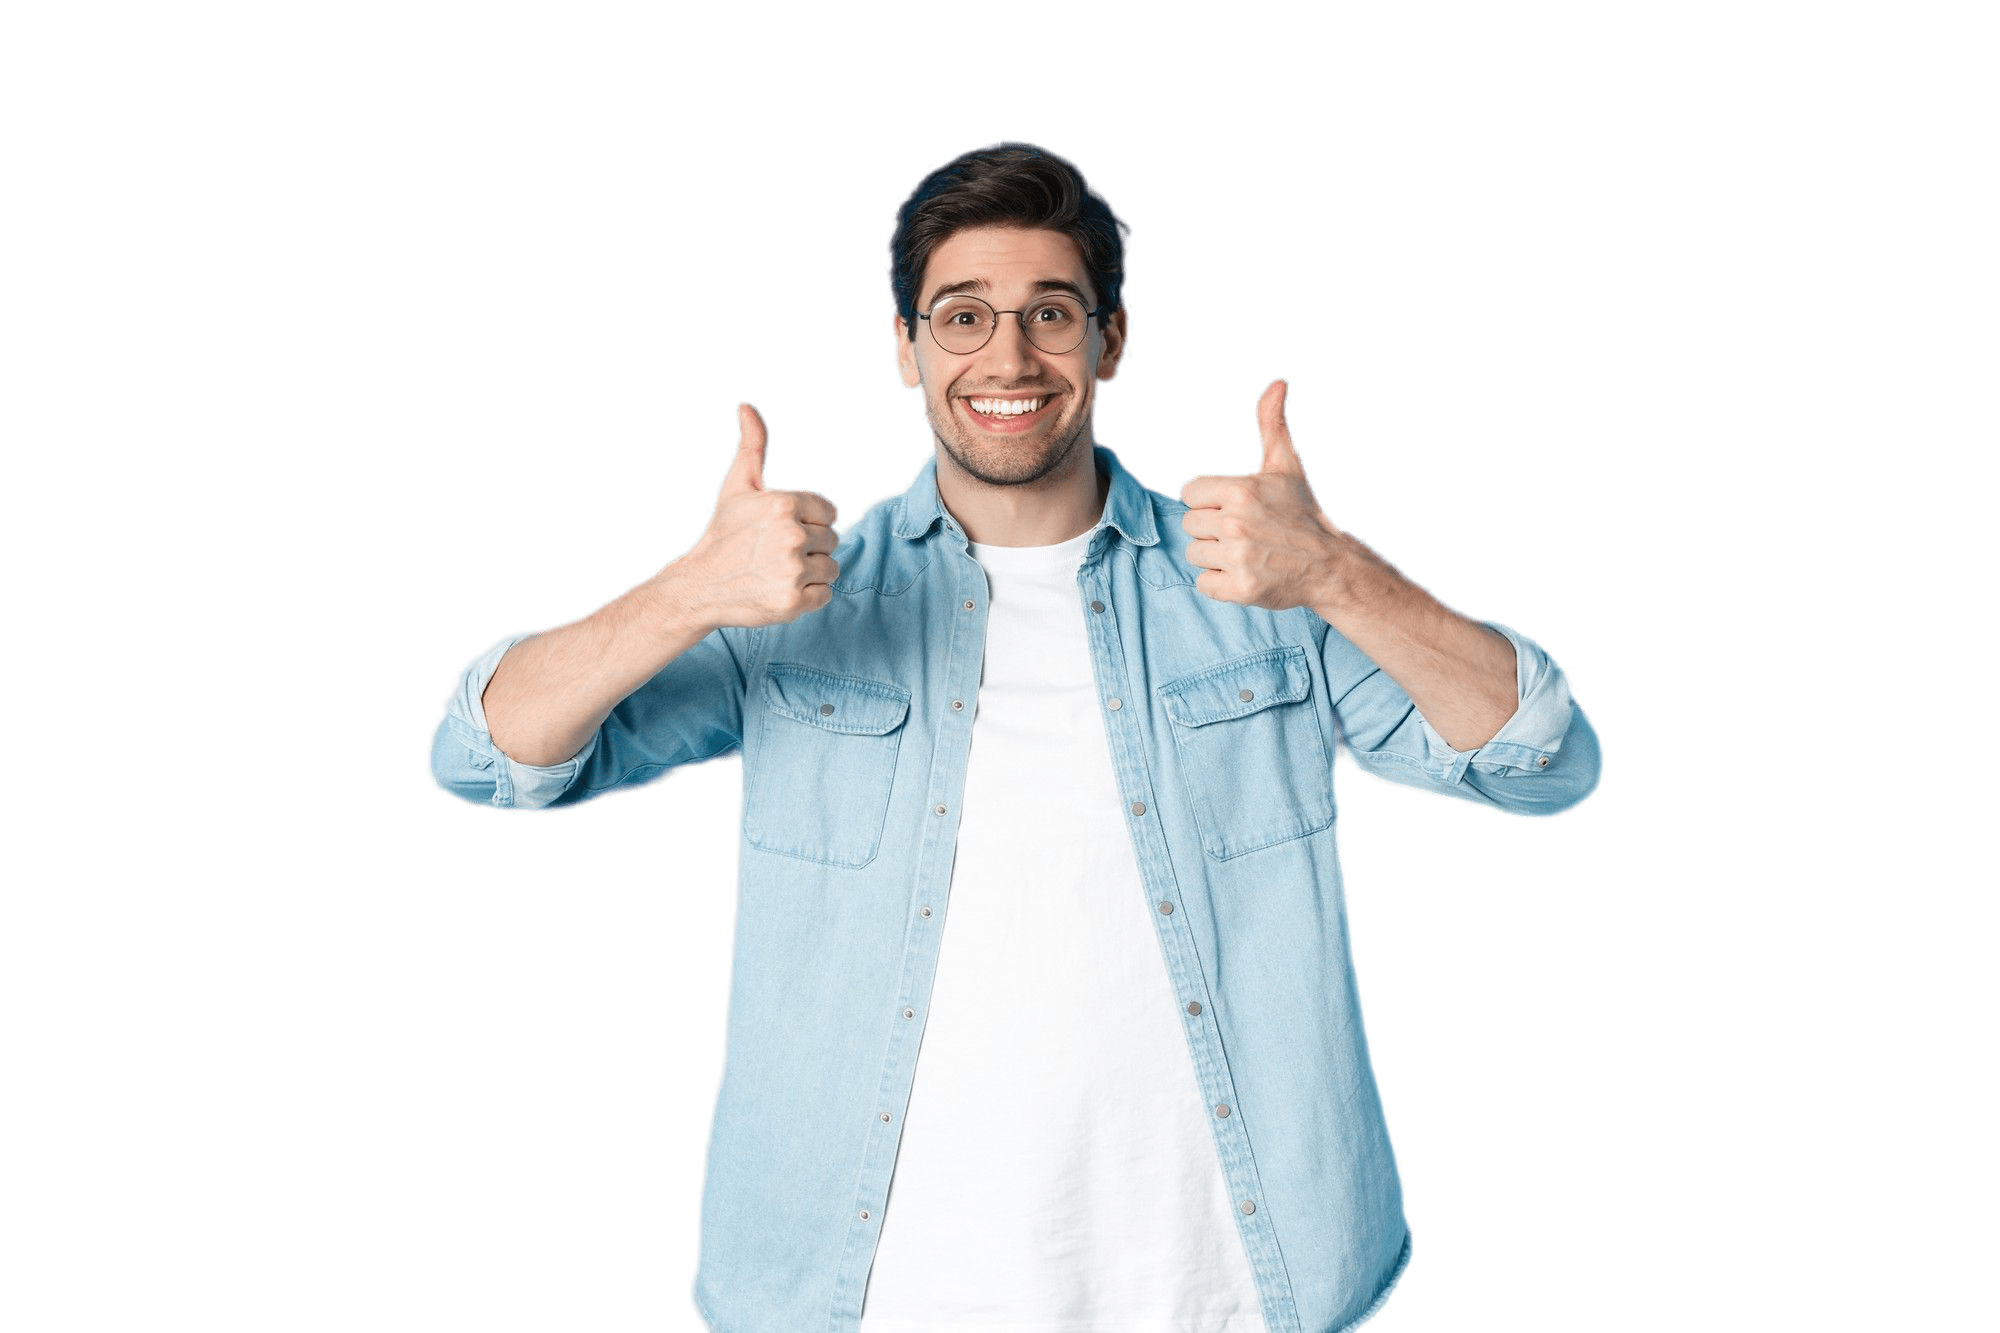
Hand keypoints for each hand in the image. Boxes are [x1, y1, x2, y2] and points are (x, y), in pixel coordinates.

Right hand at [664, 402, 841, 630]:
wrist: (699, 586)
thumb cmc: (724, 533)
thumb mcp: (738, 485)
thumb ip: (753, 444)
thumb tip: (746, 404)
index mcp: (782, 503)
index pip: (829, 511)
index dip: (810, 520)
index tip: (783, 528)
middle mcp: (790, 536)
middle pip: (832, 539)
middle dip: (809, 545)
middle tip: (775, 552)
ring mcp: (792, 571)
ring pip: (830, 567)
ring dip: (810, 571)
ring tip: (777, 570)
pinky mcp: (794, 603)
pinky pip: (825, 594)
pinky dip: (808, 595)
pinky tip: (780, 588)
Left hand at [1178, 378, 1345, 610]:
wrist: (1330, 564)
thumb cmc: (1301, 512)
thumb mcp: (1285, 464)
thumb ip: (1271, 423)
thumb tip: (1278, 382)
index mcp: (1239, 490)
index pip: (1190, 492)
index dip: (1209, 500)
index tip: (1235, 507)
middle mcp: (1236, 523)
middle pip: (1191, 524)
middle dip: (1213, 528)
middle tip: (1246, 532)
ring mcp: (1238, 557)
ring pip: (1195, 554)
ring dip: (1216, 556)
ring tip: (1247, 551)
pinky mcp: (1240, 589)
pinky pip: (1204, 584)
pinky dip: (1220, 583)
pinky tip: (1245, 572)